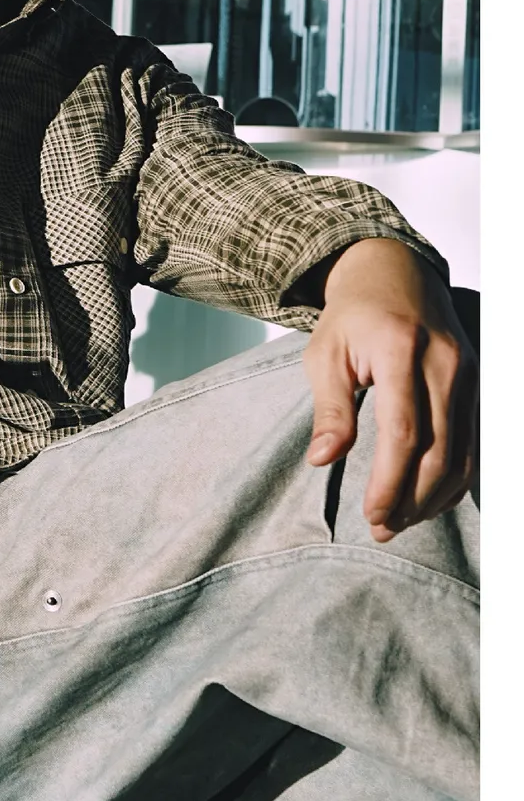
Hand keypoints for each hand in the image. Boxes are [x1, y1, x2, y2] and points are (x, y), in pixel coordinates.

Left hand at [302, 238, 477, 541]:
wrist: (393, 272)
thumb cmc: (351, 316)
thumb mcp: (324, 354)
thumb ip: (329, 408)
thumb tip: (322, 460)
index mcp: (400, 350)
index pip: (404, 433)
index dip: (390, 482)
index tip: (372, 515)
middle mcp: (445, 362)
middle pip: (439, 450)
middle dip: (412, 499)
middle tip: (384, 529)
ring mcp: (468, 372)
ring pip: (462, 451)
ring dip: (434, 496)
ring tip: (402, 522)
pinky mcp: (477, 382)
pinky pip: (474, 440)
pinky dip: (455, 476)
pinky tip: (430, 498)